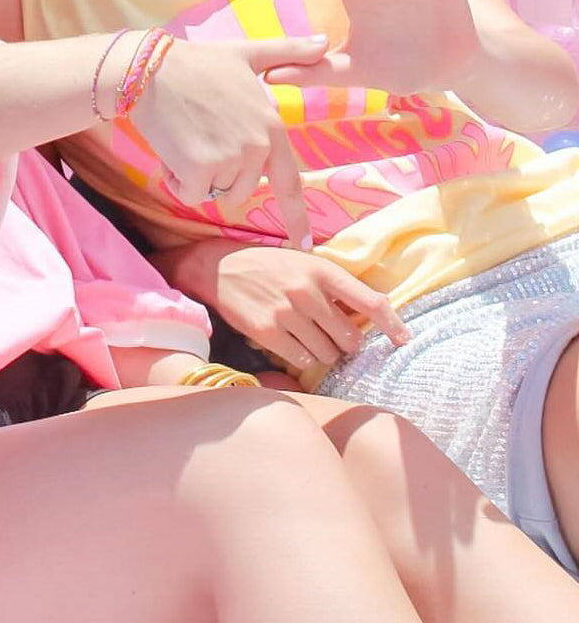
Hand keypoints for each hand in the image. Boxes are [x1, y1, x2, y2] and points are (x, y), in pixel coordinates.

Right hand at [131, 34, 329, 243]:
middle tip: (200, 136)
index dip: (297, 217)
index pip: (289, 183)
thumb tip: (326, 42)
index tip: (305, 246)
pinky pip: (190, 194)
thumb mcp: (247, 53)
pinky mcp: (199, 169)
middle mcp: (256, 147)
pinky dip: (176, 180)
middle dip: (219, 172)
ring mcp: (229, 159)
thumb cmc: (198, 62)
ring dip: (197, 176)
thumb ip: (289, 51)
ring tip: (185, 138)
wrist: (150, 70)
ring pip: (214, 191)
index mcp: (271, 127)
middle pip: (241, 188)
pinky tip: (170, 150)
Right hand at [203, 243, 409, 372]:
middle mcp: (307, 291)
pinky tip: (291, 342)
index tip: (404, 339)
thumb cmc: (268, 265)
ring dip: (323, 352)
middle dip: (345, 343)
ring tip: (307, 336)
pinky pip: (302, 360)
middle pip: (350, 339)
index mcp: (322, 270)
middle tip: (330, 335)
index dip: (392, 324)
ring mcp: (287, 313)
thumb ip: (335, 285)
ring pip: (327, 354)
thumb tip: (374, 312)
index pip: (370, 301)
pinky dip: (302, 357)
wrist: (218, 268)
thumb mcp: (304, 262)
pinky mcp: (267, 332)